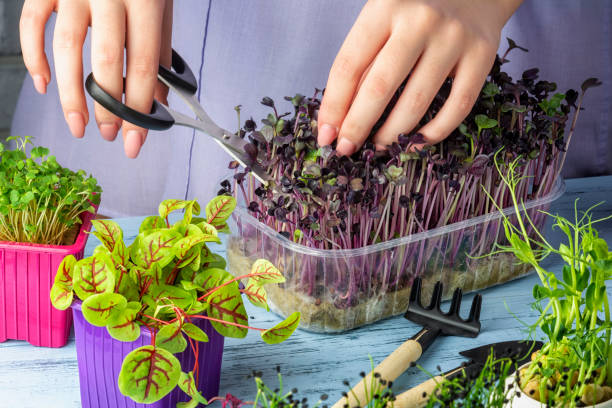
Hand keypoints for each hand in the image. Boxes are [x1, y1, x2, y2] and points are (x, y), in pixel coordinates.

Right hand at [20, 0, 172, 157]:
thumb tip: (159, 100)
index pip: (144, 65)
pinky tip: (45, 85)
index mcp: (145, 0)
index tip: (135, 142)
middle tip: (109, 134)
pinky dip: (34, 58)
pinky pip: (31, 24)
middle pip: (106, 61)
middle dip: (108, 107)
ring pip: (67, 49)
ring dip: (71, 94)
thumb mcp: (161, 5)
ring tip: (79, 125)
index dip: (140, 109)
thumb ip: (161, 50)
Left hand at [317, 0, 522, 154]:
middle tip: (346, 149)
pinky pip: (457, 106)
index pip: (349, 65)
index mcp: (385, 7)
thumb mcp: (382, 21)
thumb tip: (339, 118)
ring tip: (377, 148)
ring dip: (392, 135)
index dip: (334, 106)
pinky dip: (434, 133)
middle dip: (357, 126)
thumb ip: (364, 61)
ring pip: (417, 102)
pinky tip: (414, 143)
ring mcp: (454, 38)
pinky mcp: (482, 55)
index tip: (325, 135)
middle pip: (380, 87)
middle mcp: (420, 21)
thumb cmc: (415, 10)